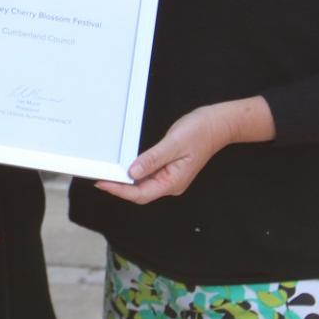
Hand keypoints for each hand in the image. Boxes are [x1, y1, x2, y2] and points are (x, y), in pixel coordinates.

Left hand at [94, 101, 249, 203]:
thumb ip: (152, 159)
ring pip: (143, 184)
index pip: (141, 194)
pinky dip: (135, 172)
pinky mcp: (169, 168)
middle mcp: (171, 183)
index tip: (103, 183)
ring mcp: (170, 176)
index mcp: (173, 182)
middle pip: (140, 192)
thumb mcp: (173, 144)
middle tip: (100, 178)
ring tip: (108, 173)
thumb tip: (132, 172)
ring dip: (126, 181)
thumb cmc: (200, 132)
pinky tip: (125, 166)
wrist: (218, 124)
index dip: (120, 191)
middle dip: (119, 187)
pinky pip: (149, 174)